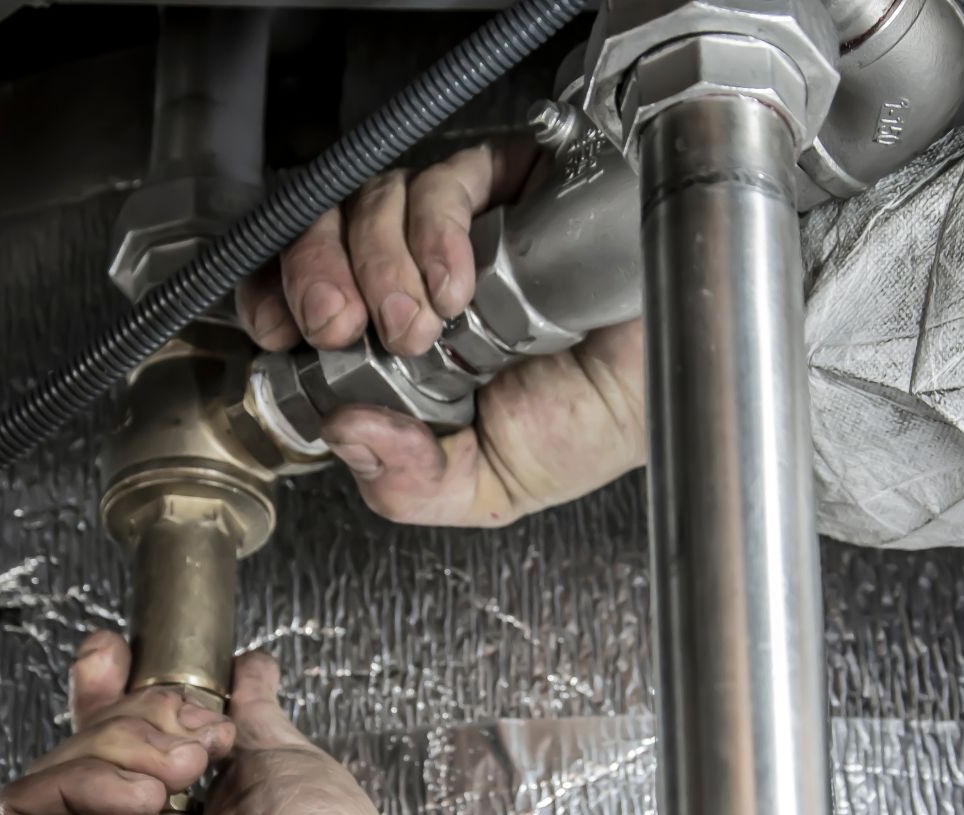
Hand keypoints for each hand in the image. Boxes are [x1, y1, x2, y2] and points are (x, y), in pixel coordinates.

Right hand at [0, 631, 438, 814]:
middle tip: (188, 721)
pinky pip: (25, 801)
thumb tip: (251, 671)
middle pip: (85, 750)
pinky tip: (142, 802)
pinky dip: (86, 779)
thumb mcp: (286, 765)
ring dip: (128, 743)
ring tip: (183, 773)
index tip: (119, 652)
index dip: (114, 696)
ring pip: (60, 765)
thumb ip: (254, 717)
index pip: (121, 757)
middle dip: (132, 709)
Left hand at [234, 138, 647, 527]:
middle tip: (340, 325)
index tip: (278, 330)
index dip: (276, 296)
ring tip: (420, 323)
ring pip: (372, 200)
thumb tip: (345, 436)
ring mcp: (461, 226)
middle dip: (314, 276)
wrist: (688, 383)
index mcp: (398, 341)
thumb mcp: (490, 485)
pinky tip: (461, 281)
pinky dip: (436, 230)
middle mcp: (418, 274)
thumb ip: (412, 482)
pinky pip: (444, 179)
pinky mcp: (509, 183)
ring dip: (378, 262)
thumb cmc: (601, 422)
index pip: (306, 293)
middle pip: (322, 233)